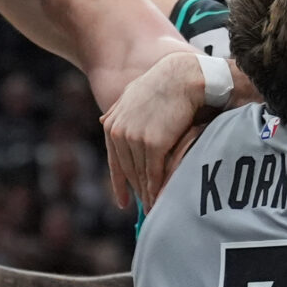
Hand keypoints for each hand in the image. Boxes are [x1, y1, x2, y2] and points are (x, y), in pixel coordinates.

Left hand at [103, 49, 210, 209]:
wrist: (182, 77)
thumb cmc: (163, 84)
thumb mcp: (132, 94)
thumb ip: (117, 110)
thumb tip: (103, 120)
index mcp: (111, 124)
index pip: (114, 161)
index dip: (119, 184)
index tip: (124, 202)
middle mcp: (118, 132)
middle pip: (128, 171)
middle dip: (137, 191)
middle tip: (146, 209)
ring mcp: (134, 139)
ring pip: (140, 174)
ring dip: (148, 194)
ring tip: (155, 209)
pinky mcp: (153, 143)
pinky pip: (154, 173)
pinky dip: (157, 189)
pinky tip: (161, 200)